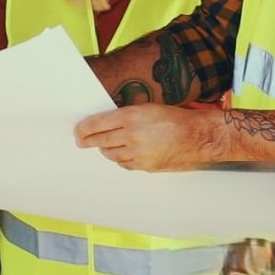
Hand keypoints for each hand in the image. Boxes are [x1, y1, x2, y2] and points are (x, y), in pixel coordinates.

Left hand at [73, 105, 220, 171]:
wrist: (197, 136)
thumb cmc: (175, 119)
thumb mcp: (148, 108)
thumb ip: (125, 115)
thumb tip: (106, 122)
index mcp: (131, 117)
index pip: (97, 124)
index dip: (84, 129)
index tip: (77, 131)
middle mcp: (132, 135)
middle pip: (101, 141)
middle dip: (89, 141)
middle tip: (81, 141)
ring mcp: (138, 153)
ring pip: (112, 154)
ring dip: (107, 150)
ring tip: (106, 146)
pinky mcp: (145, 165)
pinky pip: (125, 164)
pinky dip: (122, 159)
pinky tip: (124, 154)